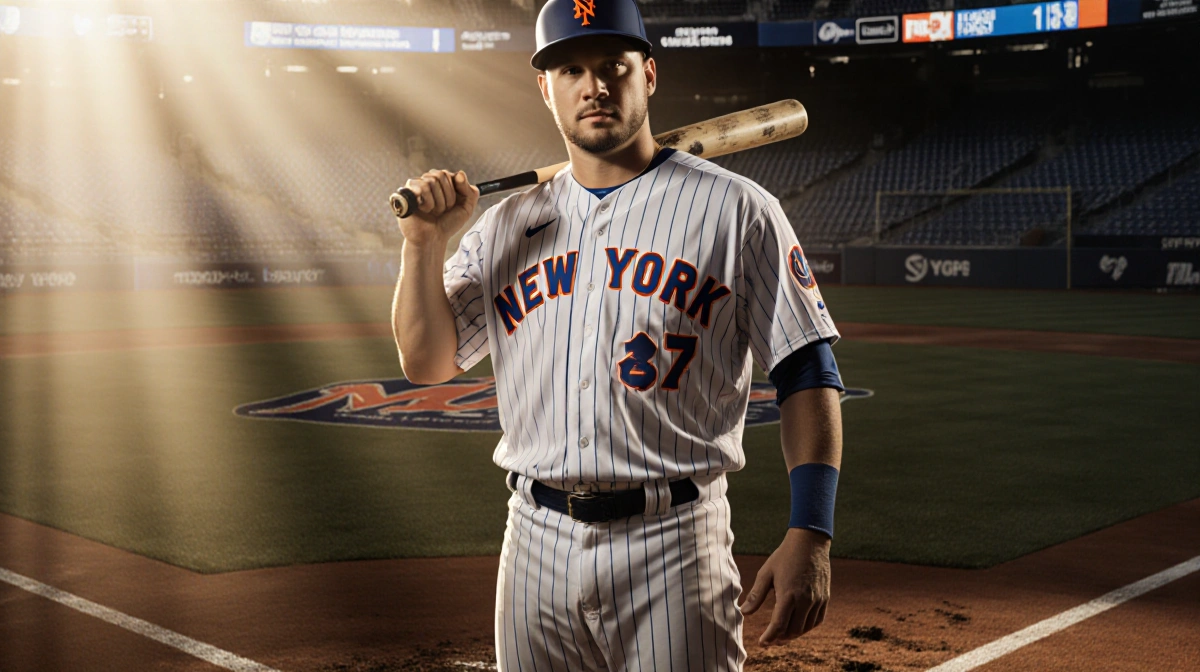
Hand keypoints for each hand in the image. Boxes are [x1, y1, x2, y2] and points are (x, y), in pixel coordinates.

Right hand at [398, 170, 479, 247]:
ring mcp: (416, 186)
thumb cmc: (447, 224)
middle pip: (441, 175)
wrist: (433, 238)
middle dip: (447, 197)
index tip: (454, 204)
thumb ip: (469, 190)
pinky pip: (422, 187)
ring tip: (432, 212)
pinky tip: (423, 210)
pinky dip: (427, 203)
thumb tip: (460, 173)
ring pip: (431, 181)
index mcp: (441, 183)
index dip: (455, 190)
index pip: (450, 174)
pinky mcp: (406, 192)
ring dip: (437, 202)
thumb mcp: (466, 208)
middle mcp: (428, 181)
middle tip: (442, 210)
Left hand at [740, 528, 830, 645]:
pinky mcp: (825, 597)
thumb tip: (744, 612)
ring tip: (782, 635)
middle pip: (792, 630)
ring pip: (805, 628)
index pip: (778, 625)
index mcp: (788, 594)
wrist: (810, 542)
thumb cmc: (785, 556)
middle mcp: (805, 600)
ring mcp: (817, 600)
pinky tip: (798, 625)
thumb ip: (756, 595)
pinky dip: (807, 627)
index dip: (769, 637)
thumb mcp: (766, 573)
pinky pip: (817, 620)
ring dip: (793, 634)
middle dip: (780, 638)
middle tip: (770, 639)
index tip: (762, 643)